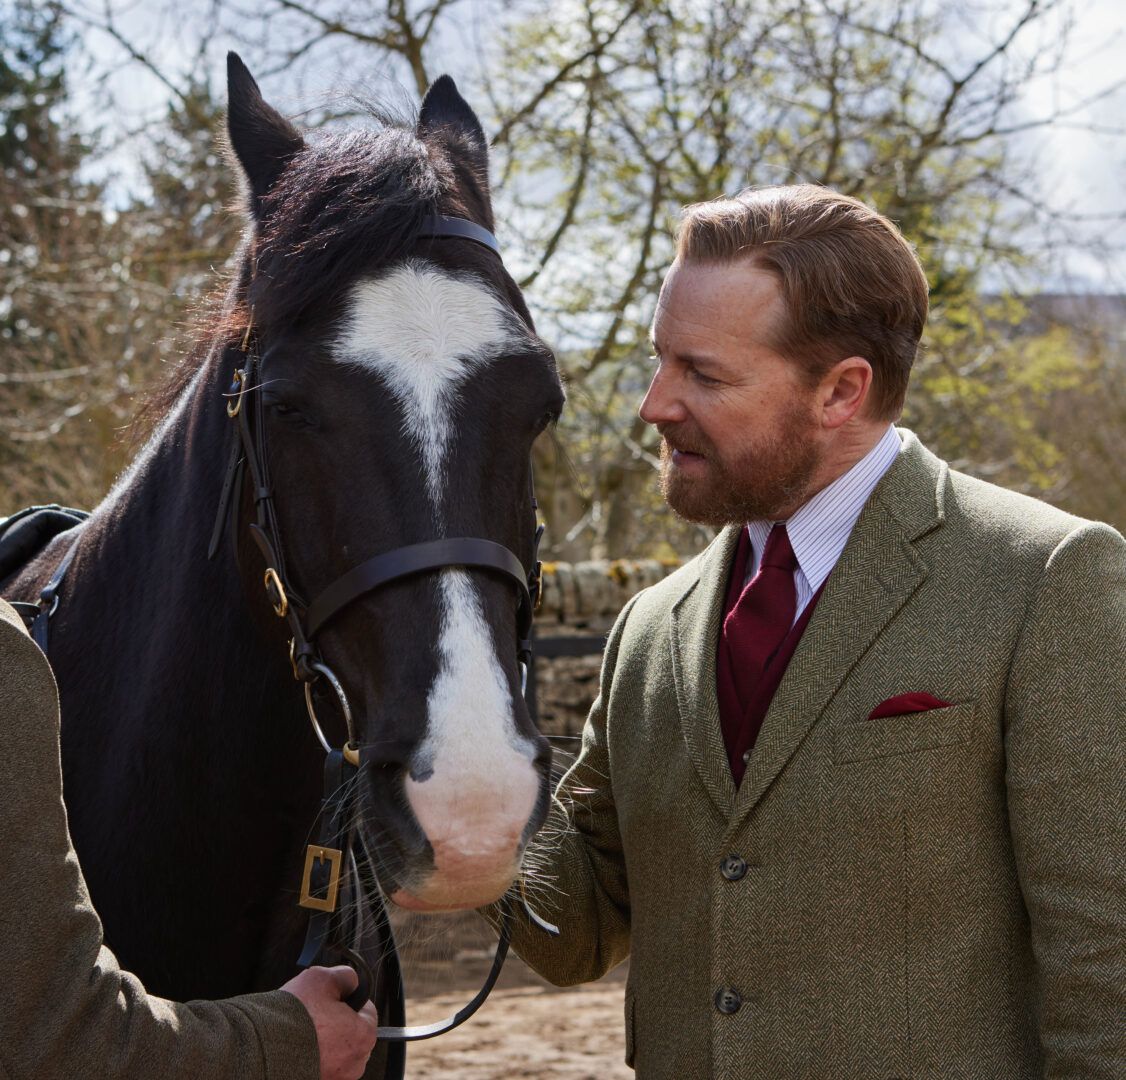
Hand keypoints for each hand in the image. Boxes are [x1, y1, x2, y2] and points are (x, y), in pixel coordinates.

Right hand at [281, 965, 377, 1079]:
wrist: (262, 1047)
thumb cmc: (294, 1015)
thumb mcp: (323, 977)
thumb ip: (345, 977)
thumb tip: (351, 981)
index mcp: (364, 1036)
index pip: (368, 1011)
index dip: (350, 999)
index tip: (334, 997)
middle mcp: (354, 1064)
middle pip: (352, 1033)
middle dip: (338, 1022)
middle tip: (317, 1013)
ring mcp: (336, 1078)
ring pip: (337, 1051)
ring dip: (325, 1041)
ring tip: (304, 1030)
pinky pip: (322, 1065)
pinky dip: (313, 1056)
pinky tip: (298, 1045)